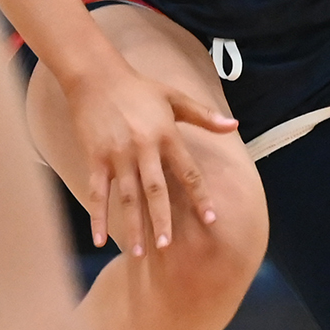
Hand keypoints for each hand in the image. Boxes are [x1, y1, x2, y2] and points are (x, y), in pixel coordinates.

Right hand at [57, 42, 242, 254]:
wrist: (96, 76)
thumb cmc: (140, 88)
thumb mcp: (175, 98)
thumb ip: (204, 115)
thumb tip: (234, 125)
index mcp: (167, 135)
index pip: (188, 171)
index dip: (200, 195)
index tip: (211, 219)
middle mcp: (143, 147)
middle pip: (155, 190)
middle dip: (162, 220)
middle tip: (168, 247)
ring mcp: (117, 154)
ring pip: (126, 197)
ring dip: (133, 225)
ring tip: (139, 253)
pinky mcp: (95, 157)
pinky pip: (97, 192)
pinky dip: (97, 216)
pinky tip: (99, 239)